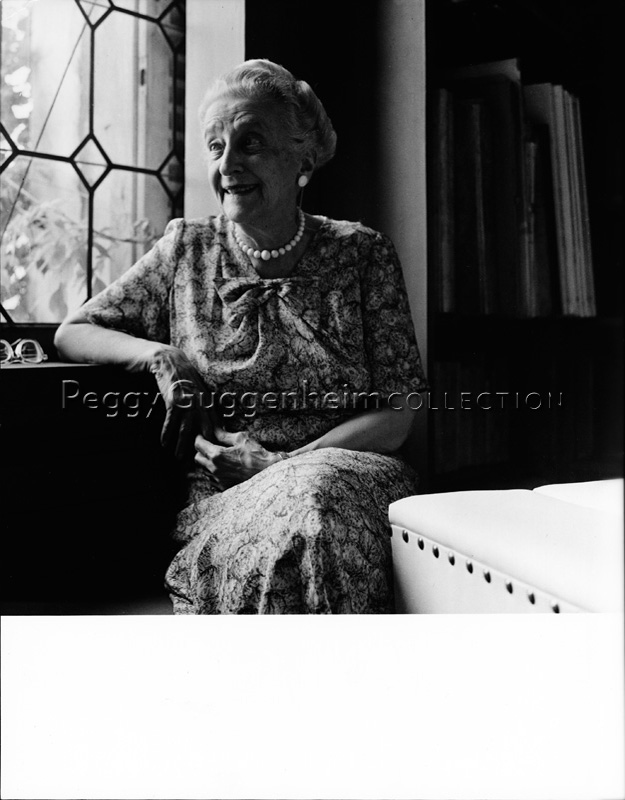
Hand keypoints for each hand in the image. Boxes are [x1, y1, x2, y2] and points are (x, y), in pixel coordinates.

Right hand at [149, 346, 216, 460]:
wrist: (167, 359)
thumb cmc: (182, 376)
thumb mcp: (197, 389)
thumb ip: (203, 404)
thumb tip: (210, 422)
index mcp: (208, 400)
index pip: (216, 423)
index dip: (216, 439)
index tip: (217, 453)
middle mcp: (200, 401)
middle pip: (203, 429)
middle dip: (201, 447)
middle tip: (197, 462)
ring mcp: (187, 400)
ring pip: (187, 428)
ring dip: (182, 444)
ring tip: (178, 457)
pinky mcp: (173, 398)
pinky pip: (171, 420)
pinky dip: (167, 432)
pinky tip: (164, 442)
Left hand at [194, 429, 280, 489]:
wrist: (269, 474)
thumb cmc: (257, 456)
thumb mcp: (241, 439)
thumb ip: (224, 434)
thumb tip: (215, 429)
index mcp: (217, 455)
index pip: (198, 444)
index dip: (199, 437)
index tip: (202, 435)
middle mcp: (215, 469)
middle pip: (197, 458)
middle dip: (201, 450)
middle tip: (209, 445)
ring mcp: (219, 480)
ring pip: (204, 469)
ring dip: (207, 462)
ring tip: (219, 457)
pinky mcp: (224, 487)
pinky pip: (213, 478)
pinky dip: (215, 472)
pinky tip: (225, 468)